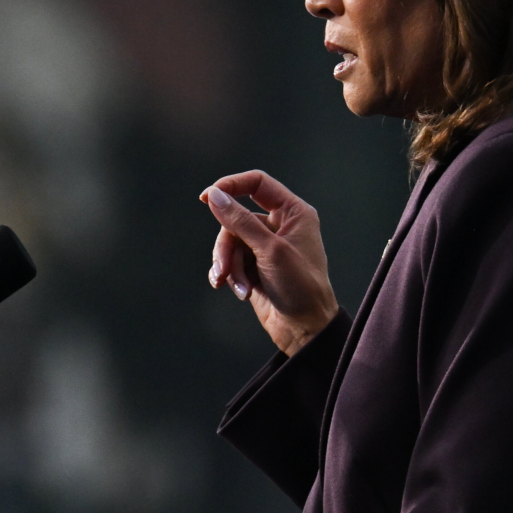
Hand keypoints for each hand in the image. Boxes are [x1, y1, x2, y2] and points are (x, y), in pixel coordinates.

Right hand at [201, 170, 339, 355]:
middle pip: (236, 218)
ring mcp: (266, 247)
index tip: (207, 196)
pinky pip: (231, 260)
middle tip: (224, 269)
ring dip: (228, 265)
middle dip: (227, 245)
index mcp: (293, 212)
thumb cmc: (300, 287)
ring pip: (230, 242)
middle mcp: (280, 225)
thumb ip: (240, 221)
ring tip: (234, 285)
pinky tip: (236, 291)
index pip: (258, 183)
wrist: (305, 328)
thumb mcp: (270, 250)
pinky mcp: (255, 266)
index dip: (231, 185)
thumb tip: (214, 195)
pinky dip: (230, 275)